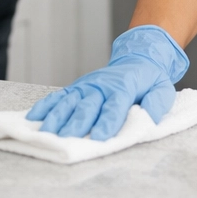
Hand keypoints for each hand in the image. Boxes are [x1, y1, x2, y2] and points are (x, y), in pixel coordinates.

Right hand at [26, 25, 188, 139]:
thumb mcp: (162, 90)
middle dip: (77, 123)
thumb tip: (146, 117)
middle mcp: (101, 86)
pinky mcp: (76, 88)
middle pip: (87, 106)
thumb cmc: (149, 80)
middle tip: (67, 139)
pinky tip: (33, 118)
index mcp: (124, 87)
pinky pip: (58, 97)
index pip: (114, 106)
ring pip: (69, 102)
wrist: (137, 58)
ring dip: (57, 117)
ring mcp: (86, 86)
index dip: (107, 122)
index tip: (100, 137)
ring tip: (47, 132)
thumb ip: (155, 104)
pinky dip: (45, 106)